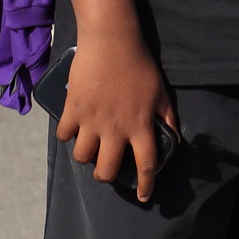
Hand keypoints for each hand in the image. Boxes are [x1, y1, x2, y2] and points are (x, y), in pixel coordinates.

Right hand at [56, 34, 178, 203]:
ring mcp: (91, 120)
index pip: (145, 164)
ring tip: (90, 146)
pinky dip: (68, 134)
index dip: (145, 185)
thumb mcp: (161, 92)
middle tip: (106, 167)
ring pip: (82, 157)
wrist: (112, 41)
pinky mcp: (73, 109)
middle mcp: (115, 128)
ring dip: (86, 155)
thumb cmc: (139, 66)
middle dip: (106, 175)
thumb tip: (174, 139)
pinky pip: (64, 134)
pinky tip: (74, 127)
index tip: (143, 197)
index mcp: (140, 125)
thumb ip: (167, 118)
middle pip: (106, 170)